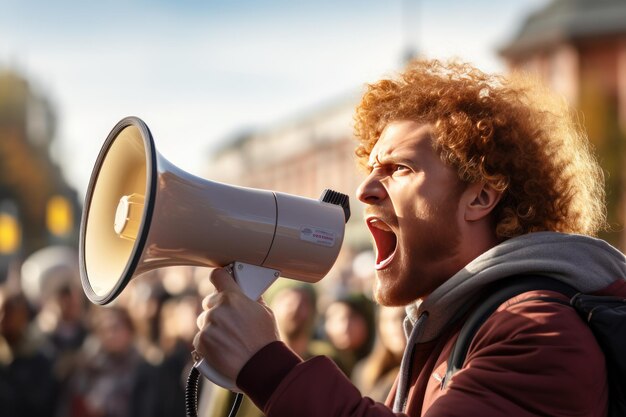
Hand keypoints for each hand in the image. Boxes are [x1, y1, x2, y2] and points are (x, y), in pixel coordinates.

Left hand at [193, 267, 279, 382]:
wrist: (260, 366)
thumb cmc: (265, 339)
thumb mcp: (264, 311)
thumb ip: (251, 299)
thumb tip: (246, 292)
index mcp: (233, 297)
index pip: (218, 276)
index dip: (219, 278)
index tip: (219, 281)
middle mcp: (218, 308)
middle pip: (209, 302)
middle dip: (217, 310)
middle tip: (231, 322)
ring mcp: (208, 325)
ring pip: (204, 321)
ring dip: (212, 327)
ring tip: (229, 339)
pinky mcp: (201, 341)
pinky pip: (200, 338)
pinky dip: (208, 343)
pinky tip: (222, 349)